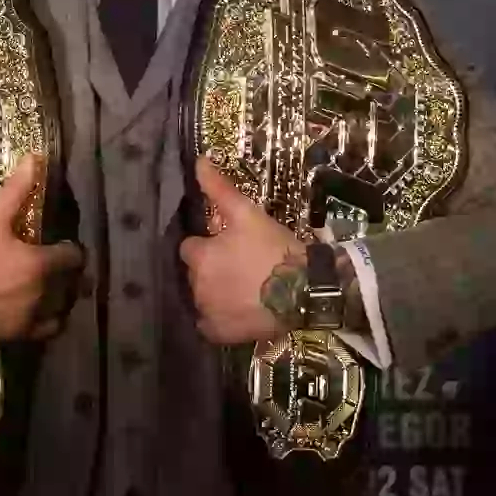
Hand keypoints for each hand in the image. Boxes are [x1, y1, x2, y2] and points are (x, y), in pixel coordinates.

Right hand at [0, 155, 84, 339]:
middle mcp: (41, 295)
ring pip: (62, 307)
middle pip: (71, 283)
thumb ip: (17, 189)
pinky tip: (41, 308)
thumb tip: (35, 157)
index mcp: (39, 265)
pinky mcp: (17, 334)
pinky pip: (48, 329)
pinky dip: (50, 319)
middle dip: (67, 272)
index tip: (61, 244)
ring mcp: (30, 318)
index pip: (73, 257)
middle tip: (57, 263)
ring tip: (52, 285)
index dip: (70, 248)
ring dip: (62, 295)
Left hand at [179, 158, 308, 344]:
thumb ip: (219, 189)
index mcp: (200, 257)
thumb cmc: (274, 249)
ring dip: (215, 292)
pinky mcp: (221, 333)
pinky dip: (218, 318)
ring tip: (244, 288)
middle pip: (196, 273)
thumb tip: (198, 161)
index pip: (190, 247)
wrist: (305, 291)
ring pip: (203, 298)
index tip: (228, 245)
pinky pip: (209, 325)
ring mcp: (208, 313)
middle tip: (241, 265)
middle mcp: (197, 286)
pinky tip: (237, 310)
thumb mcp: (248, 214)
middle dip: (212, 268)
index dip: (208, 245)